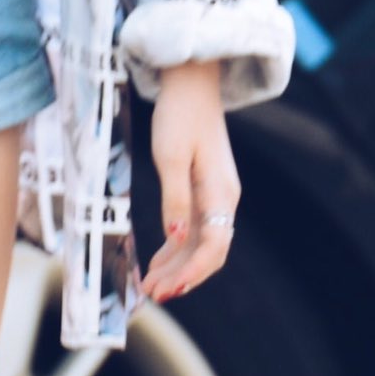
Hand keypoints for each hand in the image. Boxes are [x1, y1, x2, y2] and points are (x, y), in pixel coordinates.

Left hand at [138, 59, 240, 304]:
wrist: (190, 81)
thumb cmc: (179, 114)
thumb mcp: (170, 156)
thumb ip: (175, 199)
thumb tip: (178, 240)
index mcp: (221, 192)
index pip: (213, 246)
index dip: (191, 272)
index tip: (166, 288)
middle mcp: (224, 198)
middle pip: (209, 251)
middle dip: (182, 276)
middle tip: (152, 294)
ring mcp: (216, 193)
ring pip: (201, 241)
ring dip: (177, 264)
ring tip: (150, 284)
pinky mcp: (204, 186)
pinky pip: (195, 226)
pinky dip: (177, 245)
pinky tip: (159, 258)